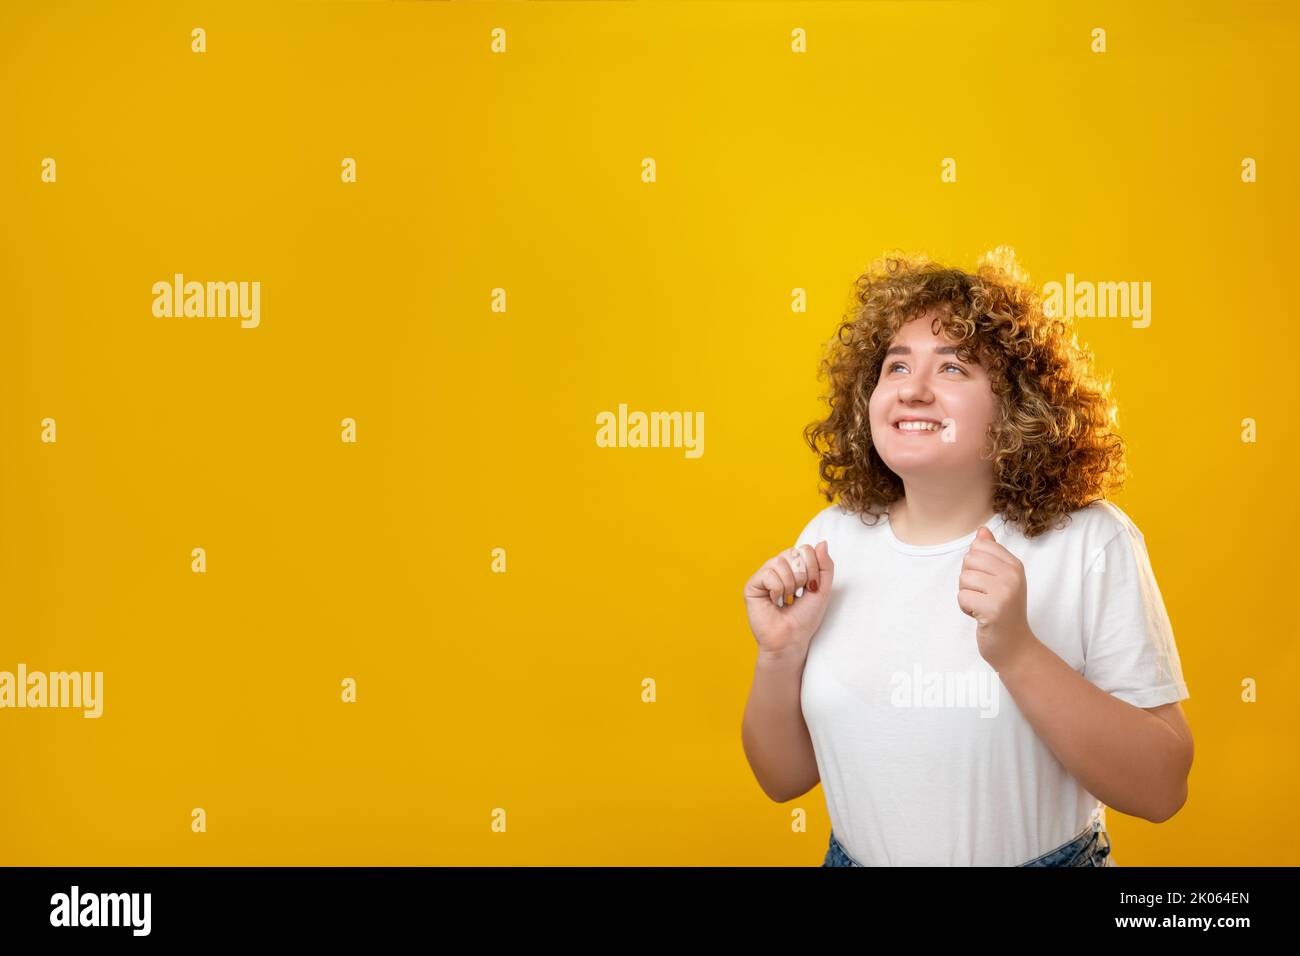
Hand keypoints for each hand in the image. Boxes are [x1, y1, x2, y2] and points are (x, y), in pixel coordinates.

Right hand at [743, 541, 835, 660]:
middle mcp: (778, 568)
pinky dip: (778, 590)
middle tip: (799, 593)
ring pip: (780, 562)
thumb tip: (822, 542)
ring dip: (790, 584)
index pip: (805, 549)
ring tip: (787, 599)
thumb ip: (825, 566)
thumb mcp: (823, 590)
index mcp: (794, 568)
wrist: (792, 639)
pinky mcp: (752, 585)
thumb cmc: (805, 618)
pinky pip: (769, 574)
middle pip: (793, 552)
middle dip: (803, 575)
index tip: (811, 587)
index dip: (813, 567)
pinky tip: (775, 601)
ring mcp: (764, 575)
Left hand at [957, 526, 1034, 671]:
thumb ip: (991, 554)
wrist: (1015, 646)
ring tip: (983, 606)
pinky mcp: (994, 609)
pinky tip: (980, 616)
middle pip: (969, 560)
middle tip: (983, 596)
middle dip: (968, 580)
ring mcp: (1005, 592)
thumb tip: (981, 530)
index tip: (987, 583)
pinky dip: (965, 608)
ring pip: (963, 578)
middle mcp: (1013, 575)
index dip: (975, 566)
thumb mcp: (1001, 579)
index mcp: (1015, 565)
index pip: (979, 546)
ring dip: (967, 595)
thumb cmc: (1003, 611)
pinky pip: (962, 597)